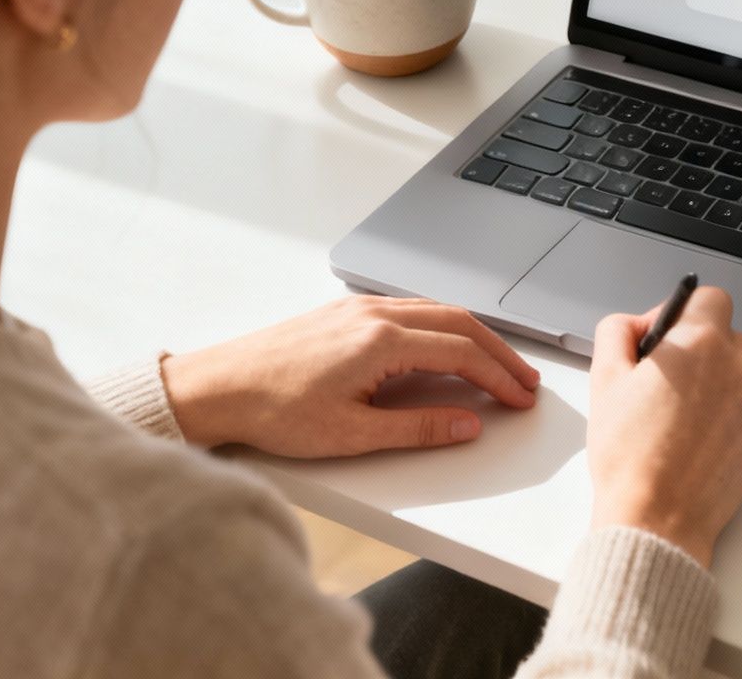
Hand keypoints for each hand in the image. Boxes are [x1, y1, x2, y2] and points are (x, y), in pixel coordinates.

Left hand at [160, 295, 540, 457]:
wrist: (217, 387)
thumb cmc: (274, 411)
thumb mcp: (352, 434)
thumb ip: (419, 428)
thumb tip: (468, 423)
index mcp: (381, 341)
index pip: (462, 353)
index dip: (499, 378)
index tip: (520, 400)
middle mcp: (375, 313)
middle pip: (459, 323)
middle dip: (499, 352)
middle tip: (523, 381)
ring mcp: (358, 307)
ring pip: (436, 310)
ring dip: (473, 336)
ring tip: (495, 364)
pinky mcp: (344, 310)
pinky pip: (410, 308)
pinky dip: (443, 326)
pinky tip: (445, 346)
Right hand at [585, 286, 741, 568]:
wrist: (657, 519)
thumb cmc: (630, 456)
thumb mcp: (604, 379)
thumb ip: (618, 331)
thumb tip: (637, 324)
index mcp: (702, 342)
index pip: (710, 296)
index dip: (681, 313)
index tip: (663, 339)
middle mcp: (740, 365)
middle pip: (724, 334)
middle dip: (695, 350)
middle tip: (659, 384)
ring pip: (736, 371)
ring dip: (712, 381)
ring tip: (675, 417)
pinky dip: (726, 412)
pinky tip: (695, 437)